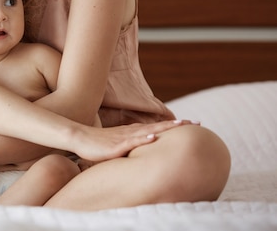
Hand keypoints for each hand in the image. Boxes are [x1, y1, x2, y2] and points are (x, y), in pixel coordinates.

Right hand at [74, 119, 194, 160]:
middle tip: (197, 123)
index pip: (157, 128)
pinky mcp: (116, 145)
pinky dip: (144, 139)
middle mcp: (132, 133)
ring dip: (165, 128)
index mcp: (133, 133)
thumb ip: (129, 148)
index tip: (190, 124)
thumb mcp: (117, 145)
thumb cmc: (96, 144)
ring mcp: (124, 138)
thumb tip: (140, 153)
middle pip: (159, 127)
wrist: (79, 138)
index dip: (174, 126)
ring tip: (181, 125)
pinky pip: (132, 142)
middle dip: (178, 125)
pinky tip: (154, 138)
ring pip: (149, 132)